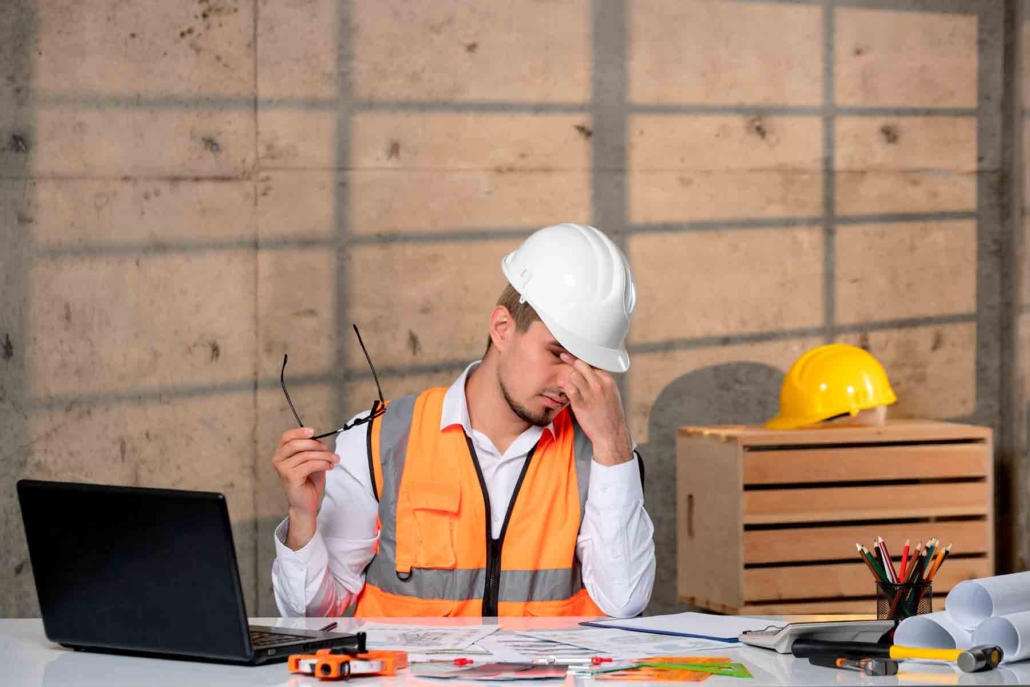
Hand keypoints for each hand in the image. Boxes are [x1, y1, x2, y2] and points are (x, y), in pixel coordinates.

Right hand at [271, 427, 339, 549]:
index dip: (299, 432)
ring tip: (334, 460)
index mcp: (282, 453)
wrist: (306, 503)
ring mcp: (283, 468)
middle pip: (296, 444)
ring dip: (324, 456)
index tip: (313, 432)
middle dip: (316, 445)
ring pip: (306, 455)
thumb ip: (311, 449)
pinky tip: (330, 467)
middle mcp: (278, 459)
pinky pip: (309, 464)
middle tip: (329, 450)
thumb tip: (319, 440)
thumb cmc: (308, 481)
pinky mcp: (290, 477)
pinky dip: (323, 463)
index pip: (286, 437)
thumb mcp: (311, 460)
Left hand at [558, 353, 632, 465]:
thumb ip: (600, 381)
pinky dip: (565, 387)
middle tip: (563, 356)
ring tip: (565, 380)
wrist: (611, 434)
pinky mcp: (580, 404)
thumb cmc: (611, 414)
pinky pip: (569, 389)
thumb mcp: (611, 393)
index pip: (591, 362)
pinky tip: (565, 390)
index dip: (580, 359)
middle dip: (571, 361)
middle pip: (580, 365)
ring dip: (568, 377)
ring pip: (573, 376)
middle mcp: (599, 385)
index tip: (573, 354)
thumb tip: (587, 371)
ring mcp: (590, 394)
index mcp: (608, 380)